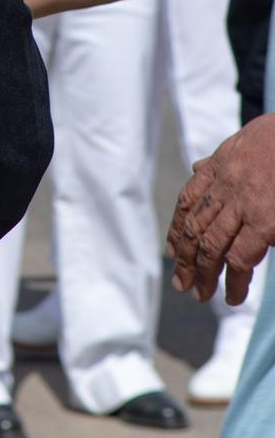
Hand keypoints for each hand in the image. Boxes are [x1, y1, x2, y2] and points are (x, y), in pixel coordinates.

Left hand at [168, 115, 274, 304]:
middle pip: (195, 228)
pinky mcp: (266, 223)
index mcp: (220, 164)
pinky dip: (235, 280)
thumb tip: (198, 168)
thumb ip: (222, 161)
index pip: (187, 201)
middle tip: (182, 284)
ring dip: (203, 273)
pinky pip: (241, 258)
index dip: (177, 229)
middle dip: (185, 259)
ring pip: (211, 246)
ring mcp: (244, 204)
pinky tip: (233, 295)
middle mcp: (225, 185)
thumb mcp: (244, 141)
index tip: (172, 251)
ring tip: (202, 295)